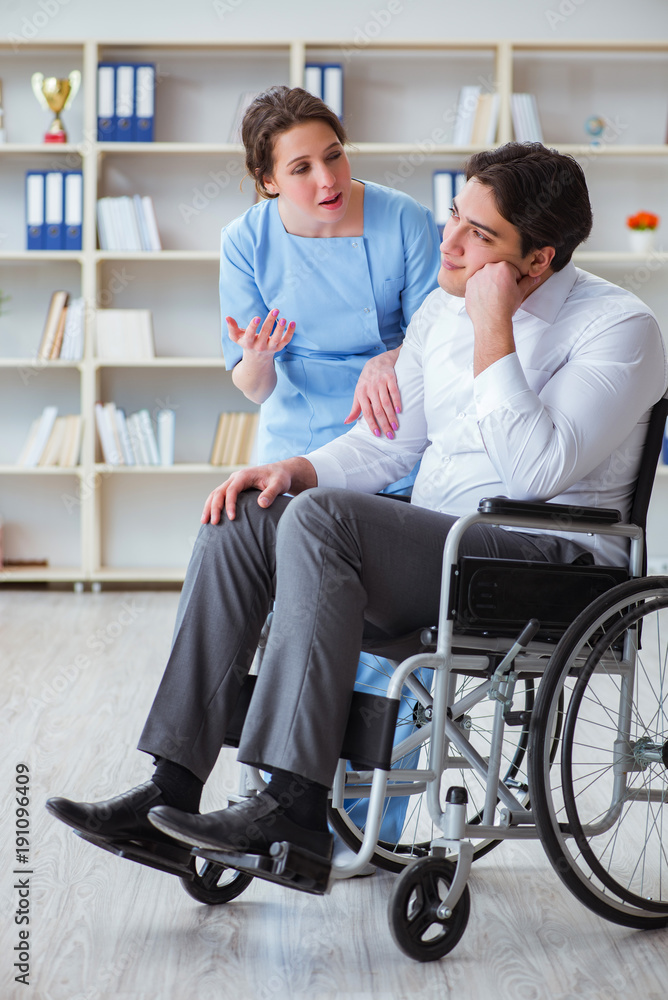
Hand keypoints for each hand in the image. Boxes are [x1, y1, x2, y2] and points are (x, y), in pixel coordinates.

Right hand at [201, 457, 316, 522]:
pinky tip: (210, 517)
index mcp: (244, 475)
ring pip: (215, 494)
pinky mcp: (233, 488)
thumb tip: (261, 504)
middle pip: (219, 491)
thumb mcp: (279, 484)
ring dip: (209, 507)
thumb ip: (271, 493)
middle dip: (214, 507)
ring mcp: (232, 483)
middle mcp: (235, 478)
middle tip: (214, 523)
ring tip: (205, 522)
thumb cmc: (280, 478)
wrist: (280, 472)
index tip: (232, 518)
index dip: (230, 504)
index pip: (232, 490)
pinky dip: (213, 506)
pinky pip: (219, 496)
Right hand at [226, 309, 294, 358]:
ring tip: (283, 319)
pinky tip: (292, 323)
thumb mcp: (237, 337)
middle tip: (275, 310)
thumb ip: (232, 328)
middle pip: (265, 333)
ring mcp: (270, 348)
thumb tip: (227, 317)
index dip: (253, 326)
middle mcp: (259, 346)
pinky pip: (285, 341)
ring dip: (280, 329)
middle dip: (270, 322)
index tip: (257, 317)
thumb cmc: (246, 343)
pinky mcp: (279, 348)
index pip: (250, 334)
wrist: (257, 360)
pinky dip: (290, 333)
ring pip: (276, 339)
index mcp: (248, 343)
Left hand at [344, 347, 401, 438]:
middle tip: (390, 435)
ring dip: (391, 416)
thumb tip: (346, 422)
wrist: (377, 362)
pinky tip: (399, 411)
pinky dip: (397, 401)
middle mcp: (370, 388)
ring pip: (386, 402)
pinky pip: (394, 391)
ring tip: (395, 427)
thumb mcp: (358, 394)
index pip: (367, 412)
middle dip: (384, 424)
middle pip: (377, 410)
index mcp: (361, 394)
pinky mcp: (390, 377)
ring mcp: (380, 382)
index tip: (378, 434)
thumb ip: (355, 409)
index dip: (372, 424)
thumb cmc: (366, 382)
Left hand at [465, 261, 538, 330]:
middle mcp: (489, 268)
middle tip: (503, 293)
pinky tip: (485, 298)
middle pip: (498, 271)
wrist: (491, 321)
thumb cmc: (505, 307)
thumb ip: (527, 282)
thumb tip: (534, 278)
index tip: (512, 289)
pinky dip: (480, 289)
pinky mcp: (469, 284)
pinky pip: (476, 283)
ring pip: (486, 276)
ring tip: (494, 297)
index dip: (514, 280)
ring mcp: (477, 275)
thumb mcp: (520, 293)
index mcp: (504, 267)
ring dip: (490, 283)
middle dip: (501, 280)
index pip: (512, 270)